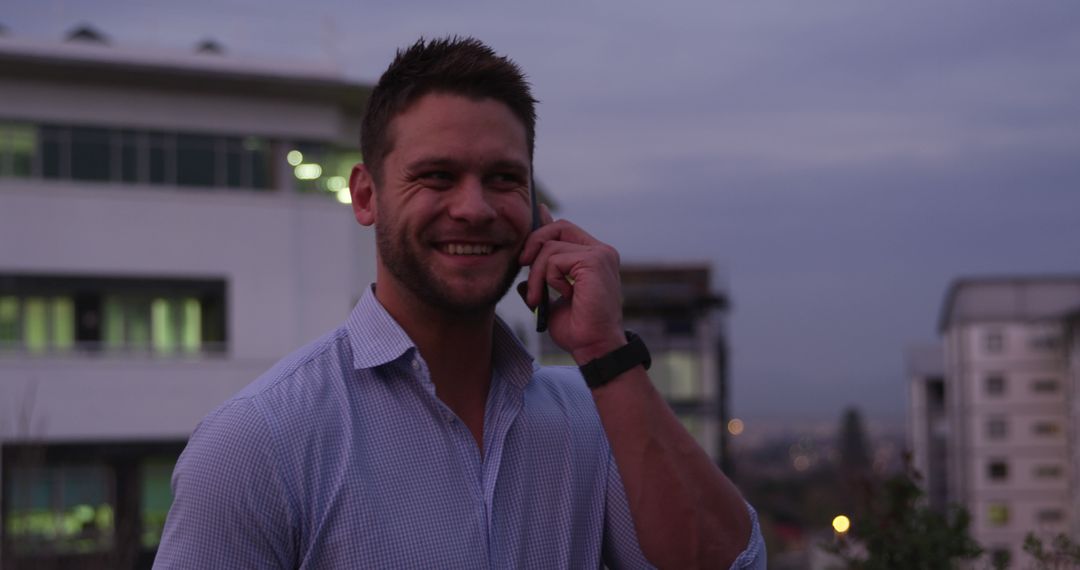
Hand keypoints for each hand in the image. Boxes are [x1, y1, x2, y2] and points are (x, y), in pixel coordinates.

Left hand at [518, 206, 626, 363]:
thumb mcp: (551, 297)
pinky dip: (547, 278)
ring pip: (550, 247)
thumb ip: (542, 275)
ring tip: (537, 300)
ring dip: (536, 275)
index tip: (530, 226)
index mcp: (594, 257)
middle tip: (521, 266)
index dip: (543, 225)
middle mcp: (601, 251)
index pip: (565, 230)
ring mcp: (600, 254)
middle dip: (533, 243)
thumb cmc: (576, 328)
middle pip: (557, 228)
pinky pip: (555, 259)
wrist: (593, 347)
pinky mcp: (595, 261)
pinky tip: (559, 296)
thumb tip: (525, 256)